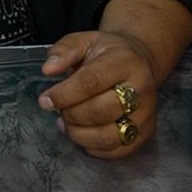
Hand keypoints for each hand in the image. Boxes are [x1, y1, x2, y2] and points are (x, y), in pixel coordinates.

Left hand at [38, 29, 156, 158]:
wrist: (139, 61)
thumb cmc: (108, 52)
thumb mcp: (85, 40)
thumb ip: (64, 51)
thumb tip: (48, 70)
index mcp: (126, 63)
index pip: (92, 82)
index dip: (65, 94)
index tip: (45, 100)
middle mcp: (141, 90)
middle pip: (100, 112)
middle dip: (71, 114)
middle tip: (58, 110)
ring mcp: (146, 115)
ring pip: (108, 136)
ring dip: (79, 134)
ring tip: (65, 123)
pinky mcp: (145, 134)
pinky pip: (115, 151)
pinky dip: (92, 146)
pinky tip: (81, 132)